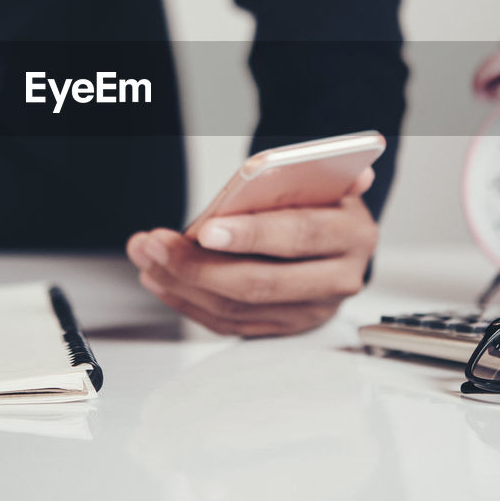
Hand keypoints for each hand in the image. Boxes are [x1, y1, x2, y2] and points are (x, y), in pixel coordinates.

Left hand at [125, 169, 376, 336]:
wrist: (341, 239)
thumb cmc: (325, 202)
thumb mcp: (326, 181)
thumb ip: (318, 173)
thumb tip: (344, 173)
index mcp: (351, 235)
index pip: (299, 235)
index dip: (251, 235)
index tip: (205, 230)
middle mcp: (337, 280)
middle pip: (260, 282)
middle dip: (198, 265)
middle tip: (156, 244)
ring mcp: (311, 311)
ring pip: (238, 308)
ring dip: (182, 284)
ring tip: (148, 256)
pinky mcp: (284, 327)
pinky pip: (230, 324)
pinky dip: (189, 303)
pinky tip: (161, 279)